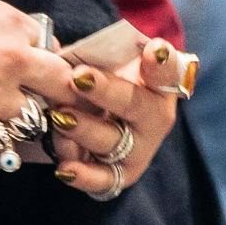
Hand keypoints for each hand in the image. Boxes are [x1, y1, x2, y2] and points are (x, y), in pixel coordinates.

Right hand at [0, 0, 152, 194]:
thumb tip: (13, 47)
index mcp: (13, 24)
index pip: (52, 50)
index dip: (44, 66)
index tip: (37, 78)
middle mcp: (16, 59)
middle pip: (62, 86)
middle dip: (59, 99)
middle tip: (53, 111)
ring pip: (28, 119)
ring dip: (12, 121)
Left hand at [45, 22, 184, 193]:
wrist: (110, 117)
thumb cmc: (110, 79)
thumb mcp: (113, 60)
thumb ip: (105, 52)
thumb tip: (81, 46)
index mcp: (160, 83)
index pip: (166, 69)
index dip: (161, 61)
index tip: (154, 50)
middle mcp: (155, 117)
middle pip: (133, 104)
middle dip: (105, 91)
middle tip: (78, 78)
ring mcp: (140, 148)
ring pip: (111, 141)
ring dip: (83, 128)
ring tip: (59, 117)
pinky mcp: (122, 173)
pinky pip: (103, 178)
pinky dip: (84, 175)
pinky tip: (65, 169)